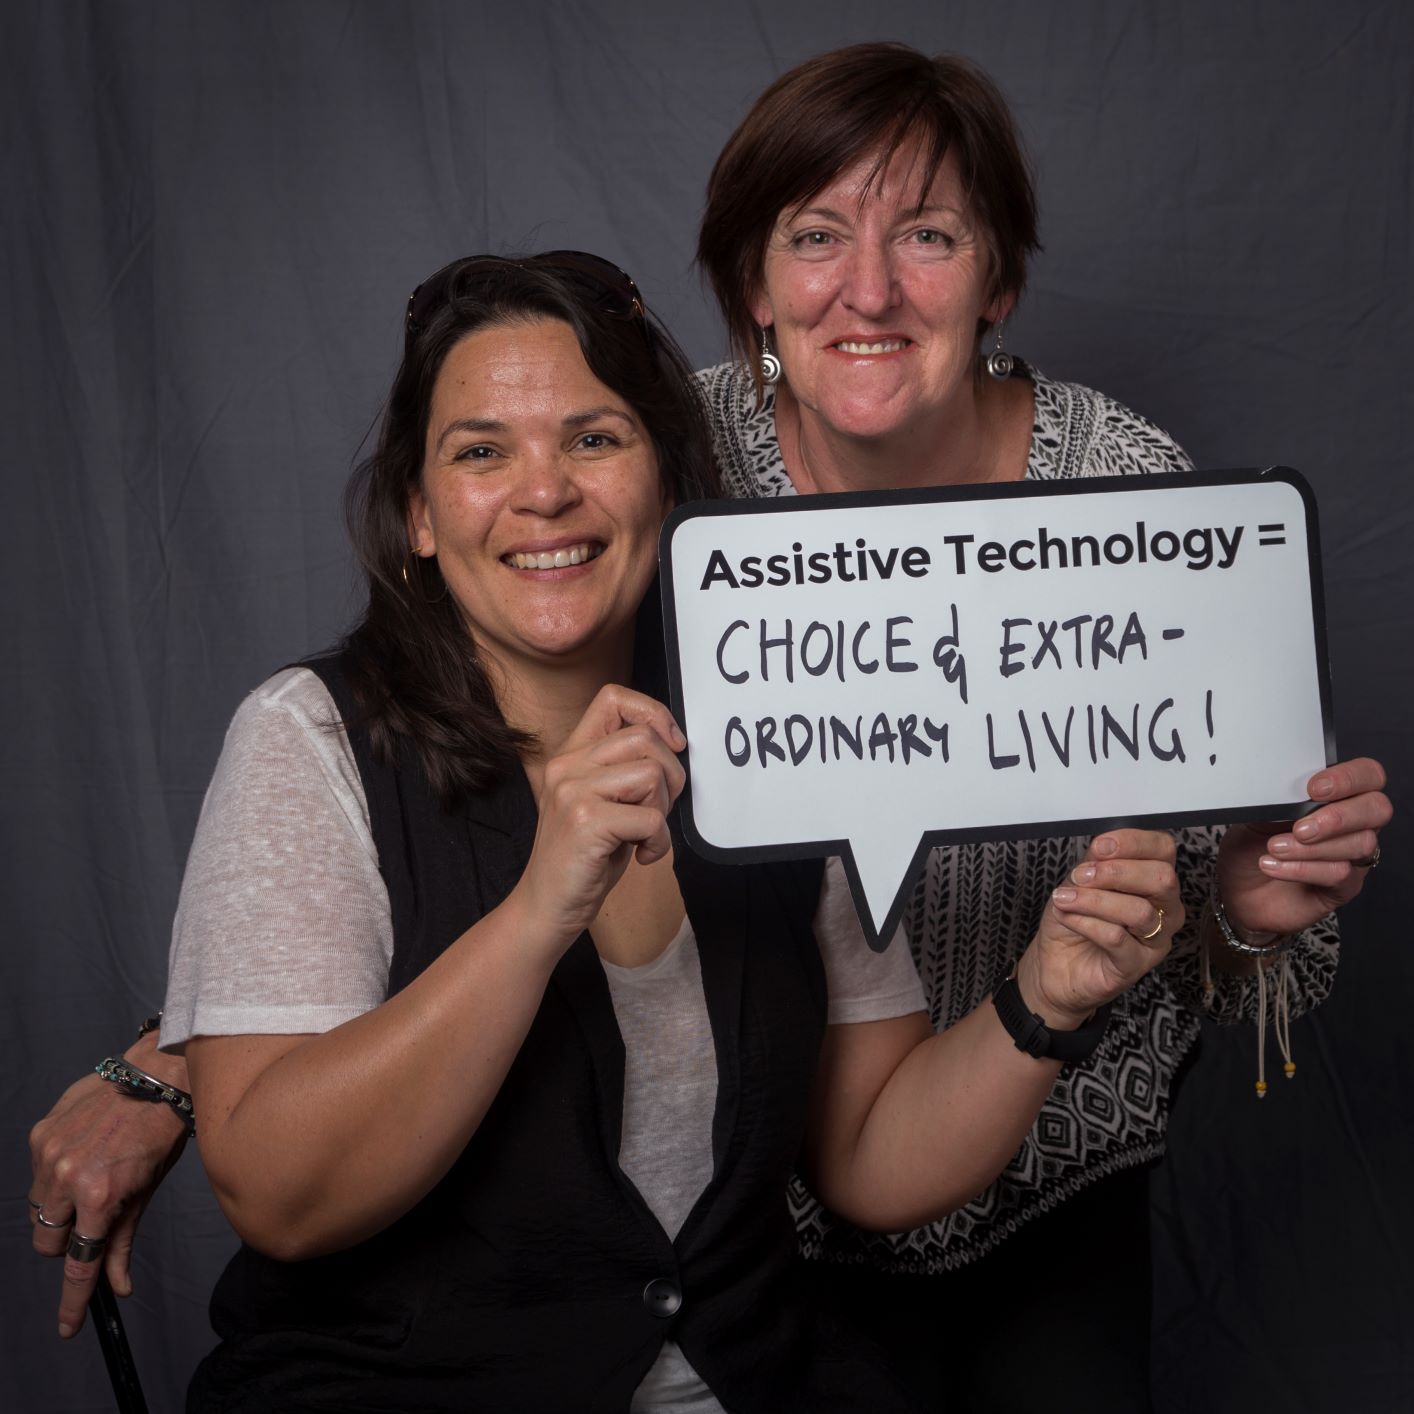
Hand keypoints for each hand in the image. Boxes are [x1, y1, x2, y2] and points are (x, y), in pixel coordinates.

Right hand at [29, 1033, 188, 1337]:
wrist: (153, 1076)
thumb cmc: (159, 1133)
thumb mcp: (148, 1190)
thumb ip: (124, 1241)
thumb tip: (119, 1289)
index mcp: (100, 1195)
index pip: (79, 1263)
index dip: (73, 1301)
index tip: (68, 1327)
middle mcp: (67, 1178)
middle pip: (48, 1242)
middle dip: (67, 1240)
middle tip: (94, 1217)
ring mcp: (48, 1155)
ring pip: (38, 1211)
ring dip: (59, 1208)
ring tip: (92, 1177)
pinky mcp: (39, 1135)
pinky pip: (36, 1175)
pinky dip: (54, 1175)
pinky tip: (83, 1152)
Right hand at [511, 685, 685, 951]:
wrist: (547, 907)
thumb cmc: (584, 858)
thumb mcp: (602, 801)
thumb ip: (626, 769)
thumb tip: (676, 746)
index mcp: (571, 754)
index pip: (613, 697)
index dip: (653, 713)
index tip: (672, 745)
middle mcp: (567, 765)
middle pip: (644, 737)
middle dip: (671, 774)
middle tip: (658, 810)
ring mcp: (573, 792)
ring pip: (651, 773)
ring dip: (663, 809)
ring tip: (645, 834)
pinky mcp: (586, 822)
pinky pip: (651, 817)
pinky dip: (659, 842)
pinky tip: (642, 856)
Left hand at [1016, 829, 1181, 1027]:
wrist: (1054, 963)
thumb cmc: (1073, 918)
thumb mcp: (1079, 881)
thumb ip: (1095, 862)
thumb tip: (1102, 846)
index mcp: (1152, 879)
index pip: (1164, 849)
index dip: (1134, 842)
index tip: (1100, 845)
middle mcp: (1164, 909)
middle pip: (1162, 878)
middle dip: (1117, 872)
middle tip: (1081, 876)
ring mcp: (1155, 939)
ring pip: (1140, 911)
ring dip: (1095, 900)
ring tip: (1065, 899)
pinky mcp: (1136, 965)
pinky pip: (1117, 938)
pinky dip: (1086, 923)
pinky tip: (1067, 917)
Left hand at [1217, 757, 1390, 937]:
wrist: (1235, 890)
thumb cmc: (1249, 848)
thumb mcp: (1256, 816)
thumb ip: (1279, 800)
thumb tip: (1287, 789)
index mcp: (1334, 797)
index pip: (1367, 776)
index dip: (1350, 777)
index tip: (1314, 788)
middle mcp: (1351, 824)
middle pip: (1378, 809)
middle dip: (1339, 816)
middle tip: (1300, 827)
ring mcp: (1351, 856)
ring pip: (1359, 843)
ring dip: (1310, 847)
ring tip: (1274, 848)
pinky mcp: (1345, 886)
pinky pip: (1341, 873)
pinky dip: (1302, 868)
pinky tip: (1273, 865)